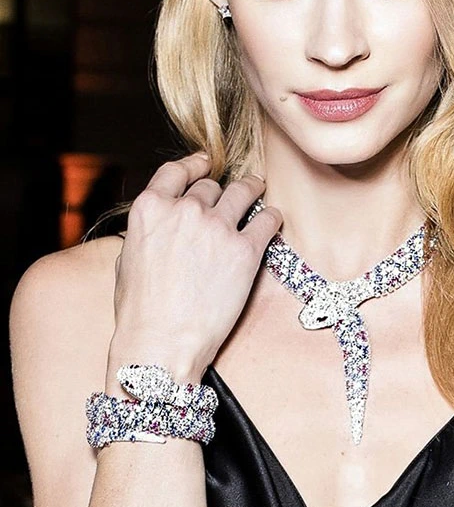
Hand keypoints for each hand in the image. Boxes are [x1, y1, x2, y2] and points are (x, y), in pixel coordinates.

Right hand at [108, 152, 280, 384]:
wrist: (161, 344)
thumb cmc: (140, 311)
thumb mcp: (129, 259)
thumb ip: (150, 231)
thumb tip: (162, 223)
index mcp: (151, 209)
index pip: (177, 171)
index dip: (194, 164)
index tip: (205, 162)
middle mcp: (185, 210)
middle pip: (211, 186)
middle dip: (220, 191)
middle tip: (231, 195)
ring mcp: (218, 228)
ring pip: (243, 191)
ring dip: (252, 188)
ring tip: (258, 188)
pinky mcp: (246, 250)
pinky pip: (267, 220)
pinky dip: (271, 217)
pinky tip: (272, 220)